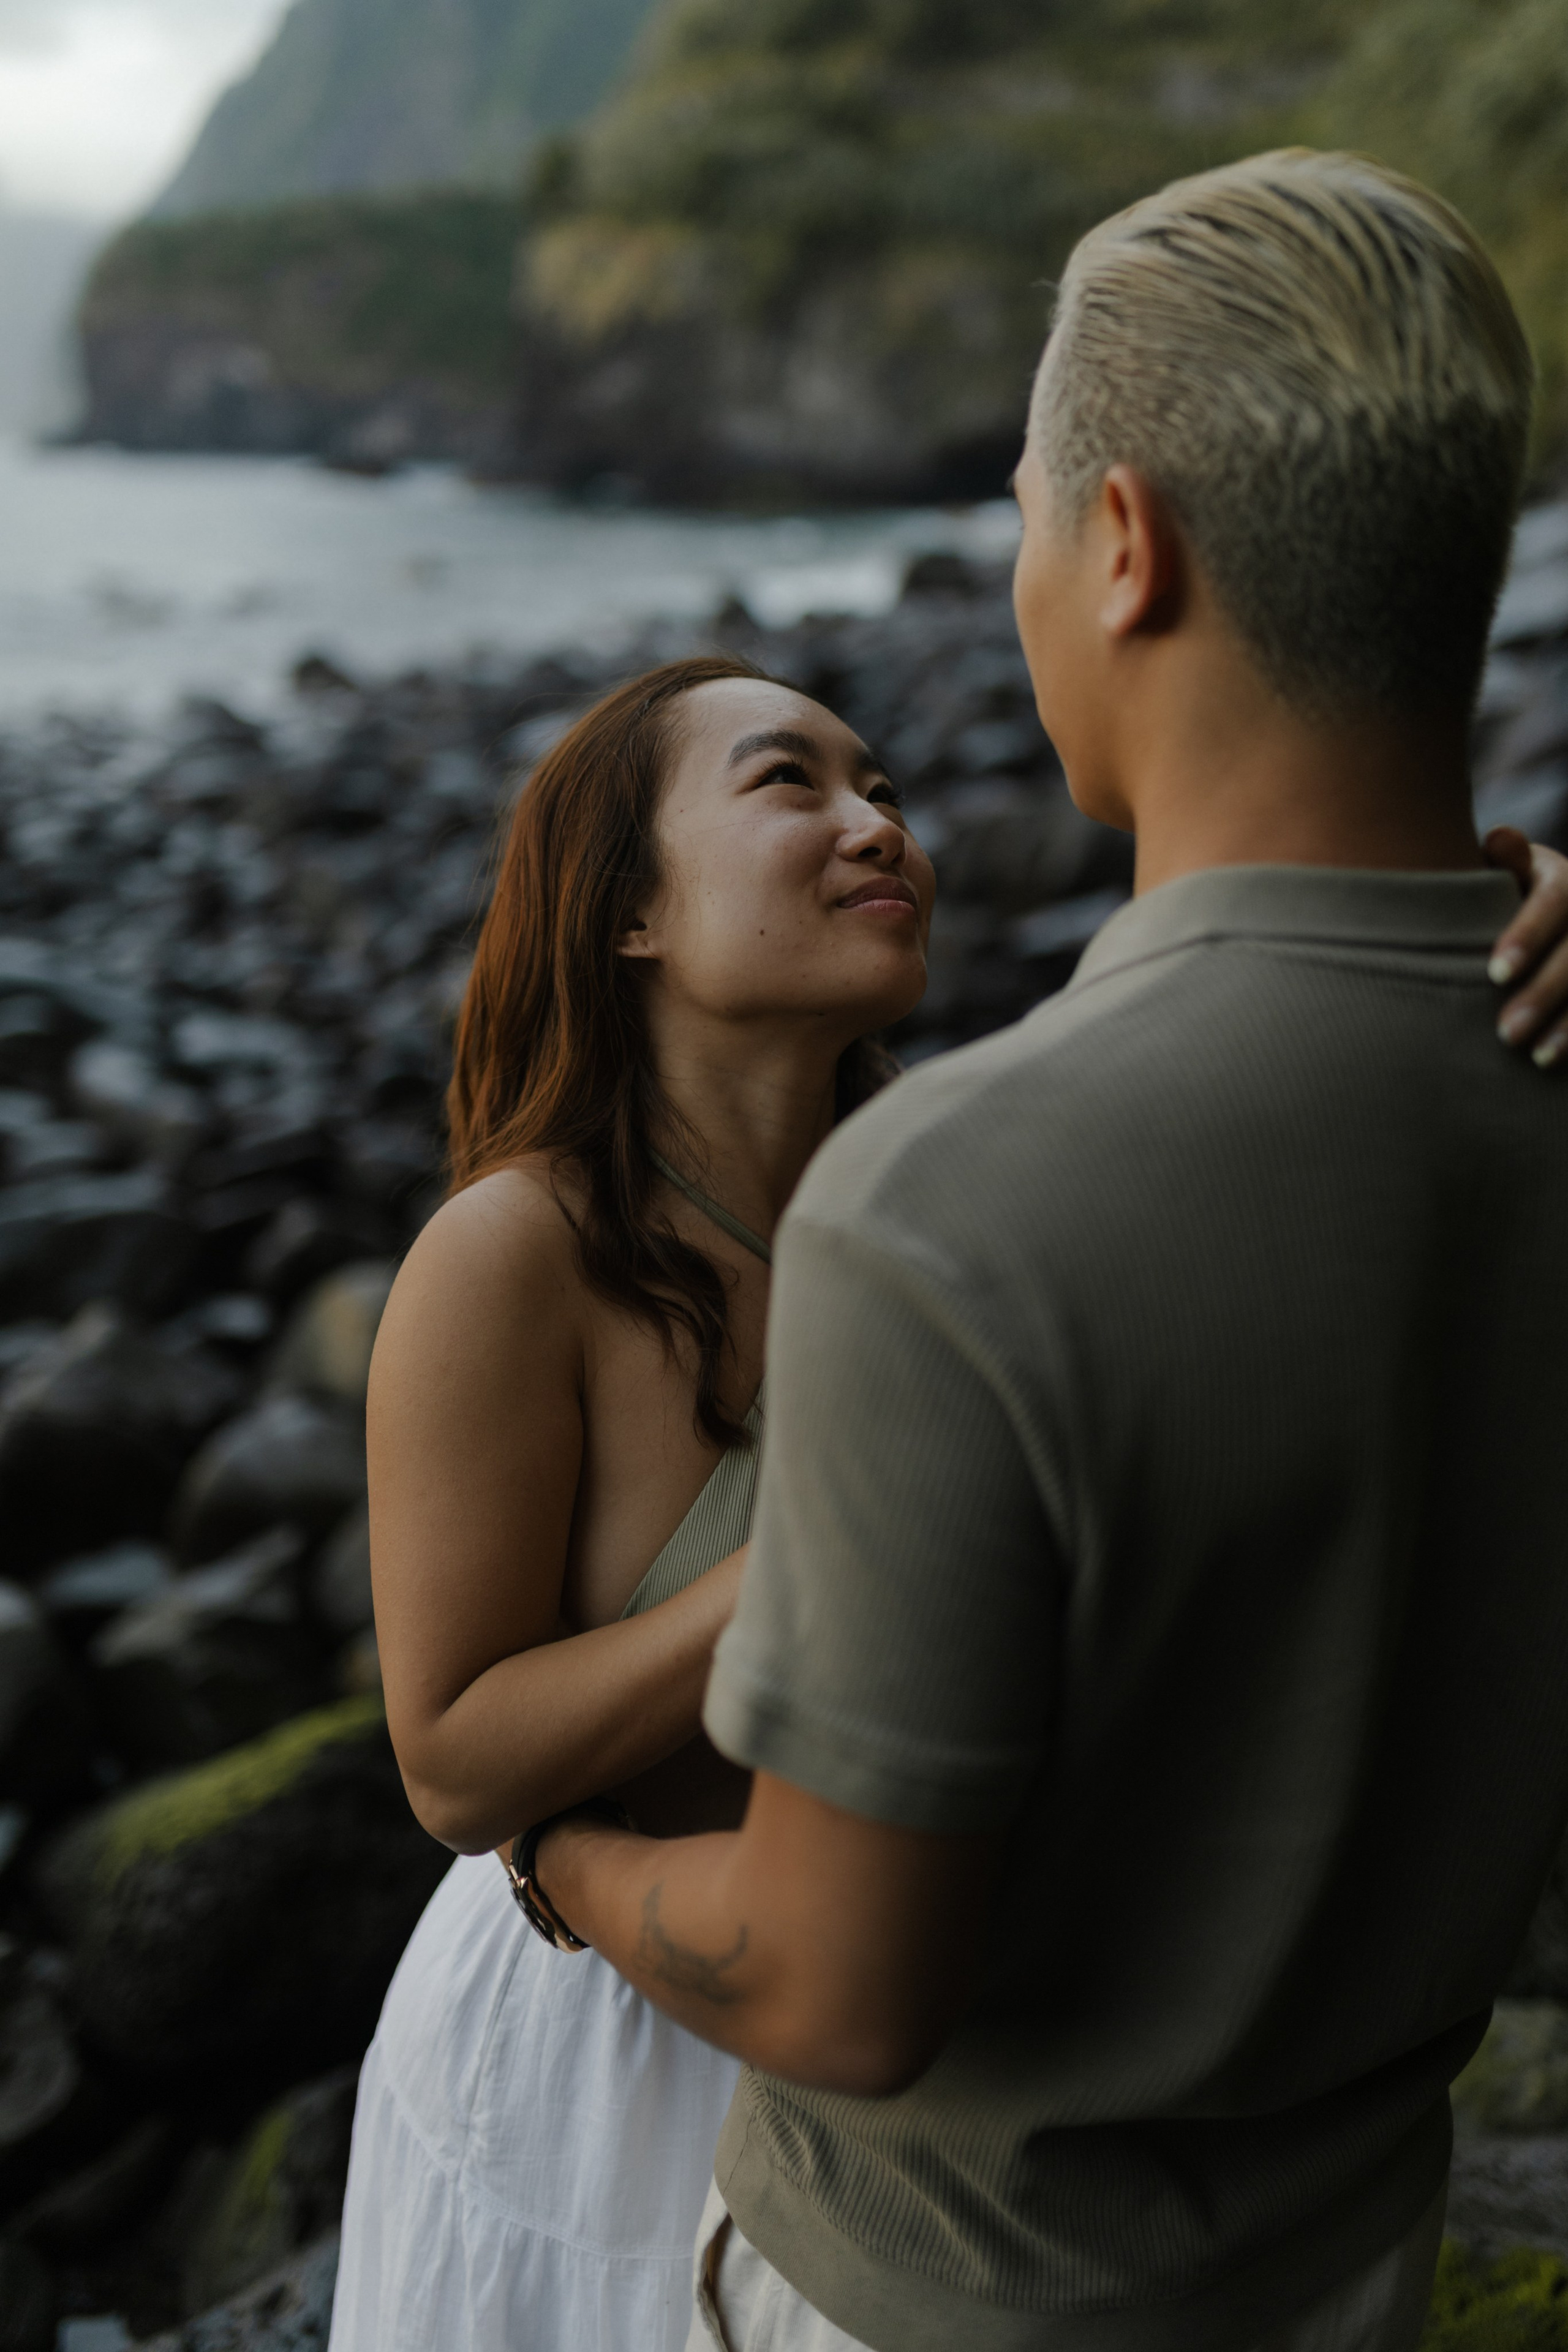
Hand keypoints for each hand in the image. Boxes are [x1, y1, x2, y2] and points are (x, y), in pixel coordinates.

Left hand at [1484, 830, 1567, 1066]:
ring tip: (1535, 1057)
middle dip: (1546, 992)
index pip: (1556, 901)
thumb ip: (1499, 863)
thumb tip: (1500, 838)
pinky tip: (1556, 1063)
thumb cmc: (1502, 899)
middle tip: (1505, 1033)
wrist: (1538, 923)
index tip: (1494, 973)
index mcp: (1564, 878)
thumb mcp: (1501, 877)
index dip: (1529, 935)